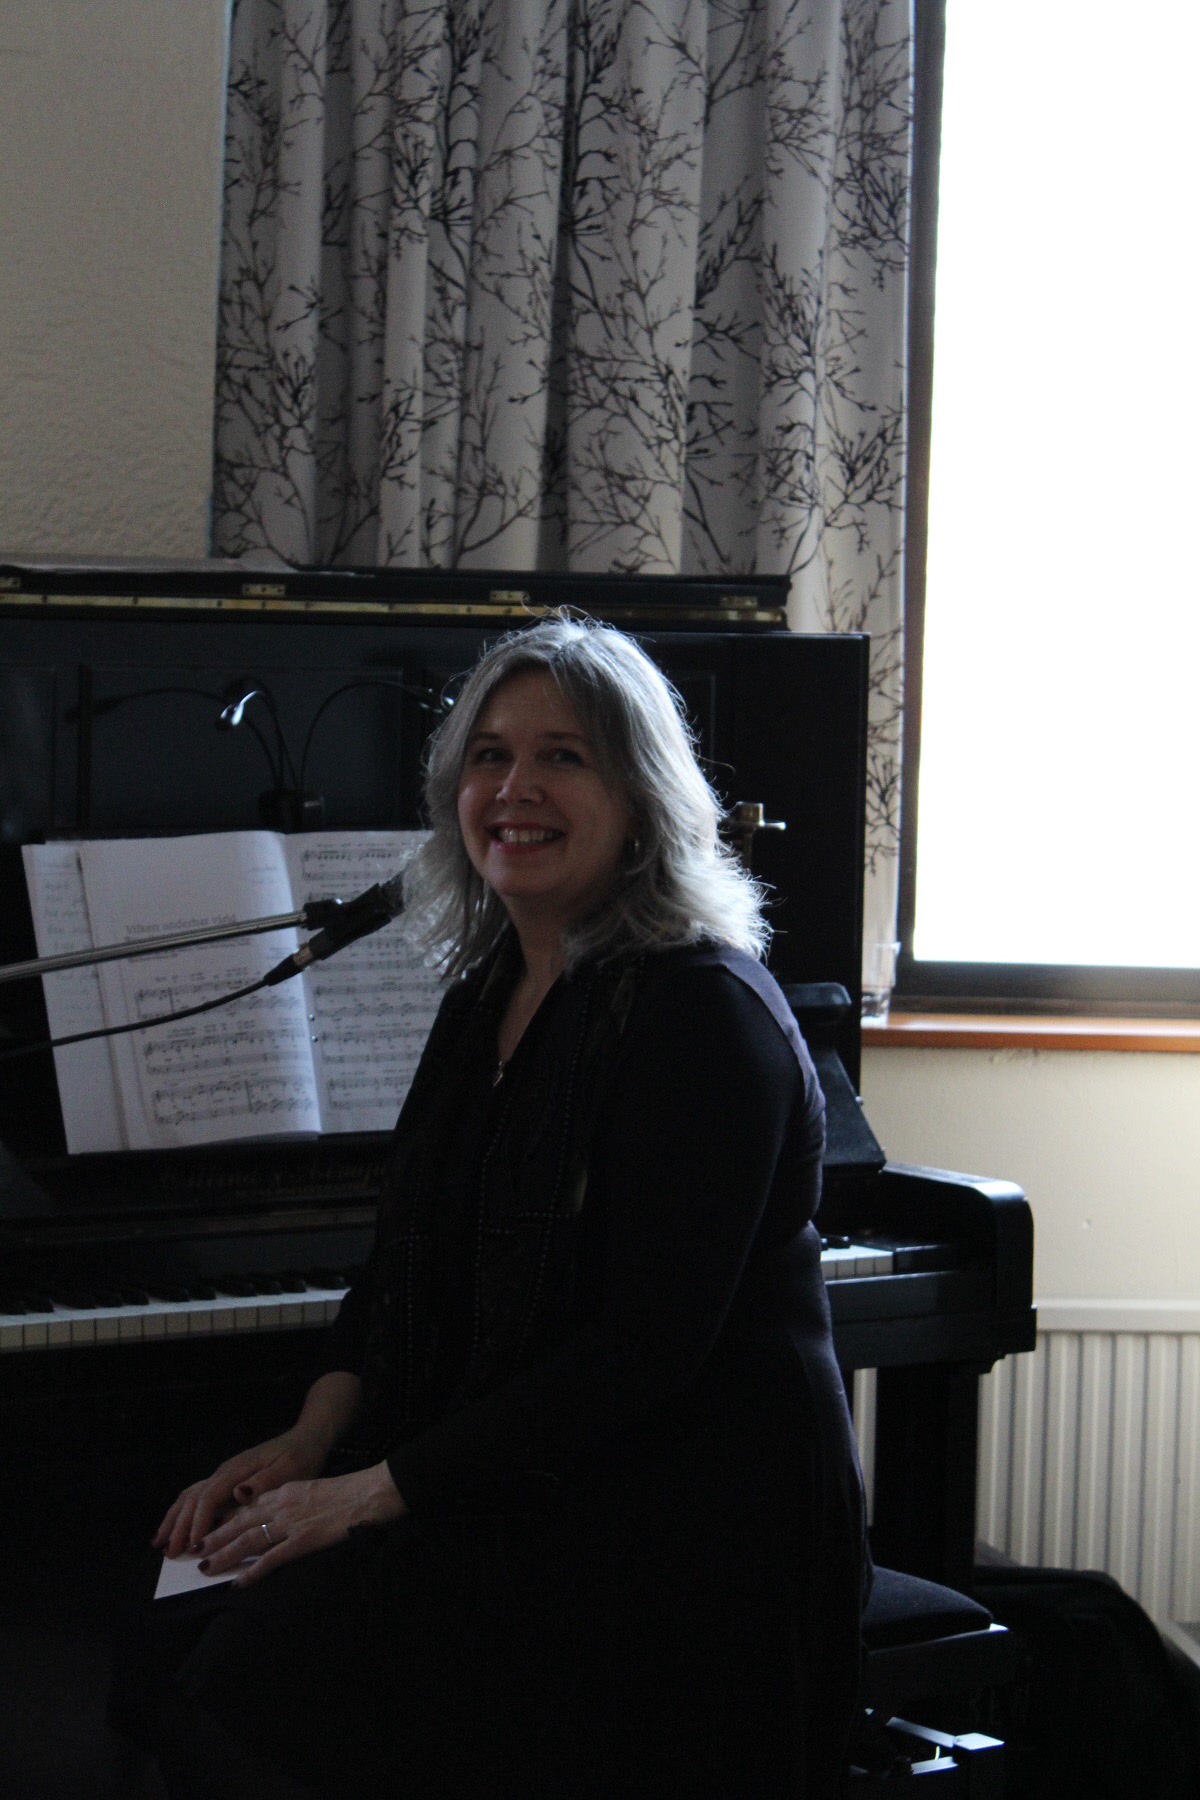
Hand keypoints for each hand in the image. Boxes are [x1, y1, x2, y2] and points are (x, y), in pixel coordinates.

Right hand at [153, 1426, 331, 1560]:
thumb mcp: (289, 1470)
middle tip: (170, 1554)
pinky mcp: (227, 1480)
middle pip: (193, 1498)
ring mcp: (224, 1475)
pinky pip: (198, 1496)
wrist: (306, 1439)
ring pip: (190, 1496)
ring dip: (175, 1519)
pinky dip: (183, 1512)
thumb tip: (237, 1493)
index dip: (199, 1522)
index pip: (210, 1496)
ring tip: (160, 1543)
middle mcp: (225, 1472)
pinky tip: (176, 1525)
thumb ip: (264, 1482)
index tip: (193, 1545)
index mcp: (238, 1470)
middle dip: (180, 1526)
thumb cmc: (300, 1457)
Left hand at [193, 1462, 406, 1587]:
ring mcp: (291, 1523)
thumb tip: (275, 1517)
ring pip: (248, 1540)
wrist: (369, 1493)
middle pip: (240, 1522)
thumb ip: (291, 1501)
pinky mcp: (303, 1541)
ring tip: (206, 1566)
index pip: (246, 1506)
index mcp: (284, 1491)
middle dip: (215, 1537)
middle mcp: (281, 1505)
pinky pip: (271, 1559)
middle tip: (193, 1550)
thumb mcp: (311, 1489)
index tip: (207, 1529)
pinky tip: (238, 1583)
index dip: (224, 1519)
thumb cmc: (346, 1492)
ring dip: (225, 1554)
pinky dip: (252, 1572)